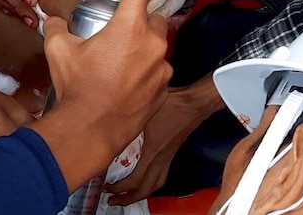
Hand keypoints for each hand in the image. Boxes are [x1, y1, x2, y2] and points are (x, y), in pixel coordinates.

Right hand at [32, 0, 172, 191]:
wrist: (92, 131)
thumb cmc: (78, 87)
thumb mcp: (58, 51)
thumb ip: (56, 27)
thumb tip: (52, 20)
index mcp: (131, 26)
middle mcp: (154, 43)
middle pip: (151, 15)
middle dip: (136, 18)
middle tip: (115, 29)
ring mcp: (163, 68)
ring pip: (156, 45)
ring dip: (141, 47)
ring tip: (117, 60)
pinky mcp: (164, 89)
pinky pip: (157, 71)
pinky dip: (144, 71)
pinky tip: (124, 82)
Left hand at [106, 76, 223, 204]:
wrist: (195, 103)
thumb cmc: (174, 104)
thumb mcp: (146, 112)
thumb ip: (129, 121)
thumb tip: (110, 123)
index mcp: (153, 151)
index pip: (135, 180)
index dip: (119, 188)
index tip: (107, 187)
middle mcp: (161, 158)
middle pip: (146, 189)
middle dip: (129, 198)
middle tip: (114, 200)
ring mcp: (168, 157)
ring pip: (156, 184)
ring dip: (142, 193)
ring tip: (129, 194)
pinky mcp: (172, 153)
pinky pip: (161, 175)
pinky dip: (150, 182)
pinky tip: (144, 177)